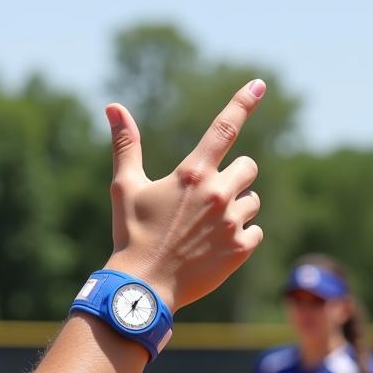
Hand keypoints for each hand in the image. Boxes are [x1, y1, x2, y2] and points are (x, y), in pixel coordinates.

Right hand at [104, 80, 265, 310]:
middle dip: (232, 177)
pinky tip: (214, 247)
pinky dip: (241, 236)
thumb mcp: (125, 187)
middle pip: (247, 167)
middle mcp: (217, 193)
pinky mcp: (241, 249)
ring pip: (251, 200)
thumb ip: (126, 145)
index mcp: (192, 174)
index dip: (243, 103)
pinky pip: (256, 230)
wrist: (142, 288)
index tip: (259, 84)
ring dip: (236, 208)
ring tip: (205, 228)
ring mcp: (232, 222)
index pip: (224, 128)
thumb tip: (113, 107)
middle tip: (206, 198)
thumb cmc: (131, 235)